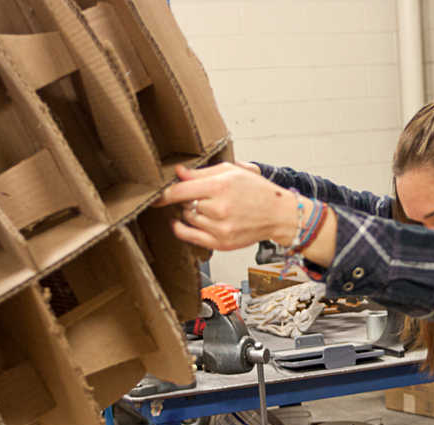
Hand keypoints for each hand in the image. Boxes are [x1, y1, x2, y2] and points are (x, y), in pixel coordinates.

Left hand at [153, 163, 297, 250]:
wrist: (278, 214)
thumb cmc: (257, 190)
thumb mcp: (232, 172)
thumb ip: (202, 173)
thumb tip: (178, 172)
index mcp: (220, 186)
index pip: (180, 191)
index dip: (164, 192)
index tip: (154, 193)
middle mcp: (219, 209)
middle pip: (183, 204)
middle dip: (186, 199)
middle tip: (199, 195)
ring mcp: (219, 228)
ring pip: (187, 218)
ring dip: (190, 212)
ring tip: (206, 207)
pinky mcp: (221, 243)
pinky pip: (190, 236)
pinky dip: (182, 229)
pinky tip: (182, 222)